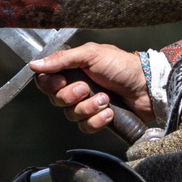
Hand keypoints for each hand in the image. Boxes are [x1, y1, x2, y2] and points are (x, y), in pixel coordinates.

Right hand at [31, 43, 150, 132]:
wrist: (147, 86)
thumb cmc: (121, 66)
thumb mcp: (91, 55)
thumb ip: (62, 59)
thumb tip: (34, 64)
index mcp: (72, 69)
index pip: (46, 81)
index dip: (50, 85)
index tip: (61, 81)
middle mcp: (76, 87)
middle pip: (56, 100)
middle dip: (72, 96)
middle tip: (87, 88)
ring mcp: (87, 104)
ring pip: (71, 115)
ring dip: (88, 107)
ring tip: (105, 99)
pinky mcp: (98, 119)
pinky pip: (86, 127)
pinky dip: (98, 120)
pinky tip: (109, 112)